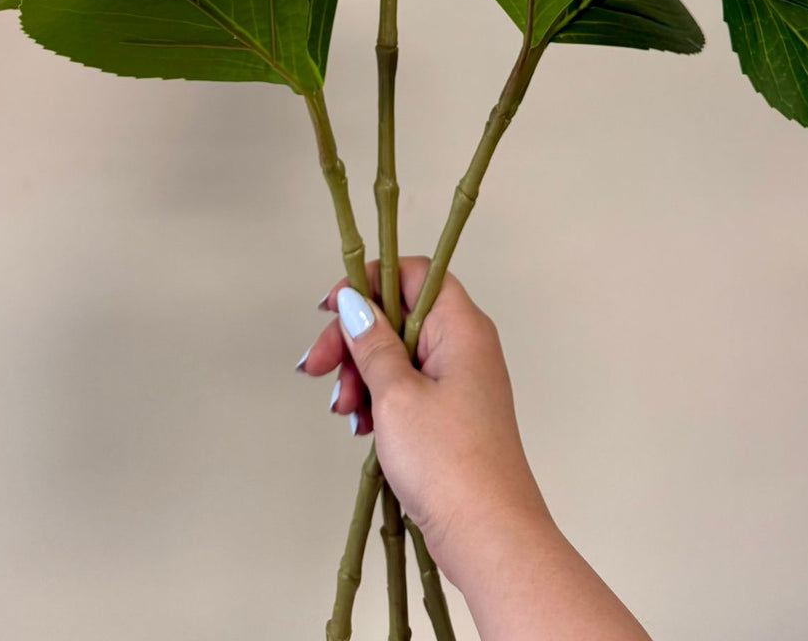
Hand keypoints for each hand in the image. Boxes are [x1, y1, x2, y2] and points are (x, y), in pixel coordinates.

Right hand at [296, 256, 551, 585]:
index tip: (332, 308)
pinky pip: (407, 387)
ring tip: (346, 411)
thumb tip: (357, 304)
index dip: (369, 282)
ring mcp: (460, 381)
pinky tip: (361, 426)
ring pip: (397, 354)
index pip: (413, 273)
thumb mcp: (396, 395)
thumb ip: (372, 343)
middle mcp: (465, 345)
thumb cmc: (451, 464)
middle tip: (319, 367)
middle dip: (353, 339)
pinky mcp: (451, 413)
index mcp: (461, 326)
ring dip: (361, 375)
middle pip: (398, 315)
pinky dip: (379, 399)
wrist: (488, 534)